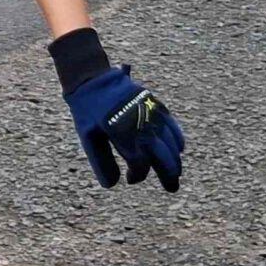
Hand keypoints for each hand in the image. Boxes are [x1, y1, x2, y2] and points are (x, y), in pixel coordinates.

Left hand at [64, 66, 183, 191]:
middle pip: (163, 156)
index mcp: (122, 134)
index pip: (139, 164)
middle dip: (168, 174)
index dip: (137, 176)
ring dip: (175, 159)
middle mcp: (140, 125)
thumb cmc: (87, 110)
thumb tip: (113, 185)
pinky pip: (171, 125)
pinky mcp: (154, 104)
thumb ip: (101, 162)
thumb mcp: (88, 137)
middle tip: (171, 187)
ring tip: (174, 172)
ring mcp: (150, 113)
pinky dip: (177, 138)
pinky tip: (178, 149)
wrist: (92, 78)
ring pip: (171, 142)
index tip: (130, 179)